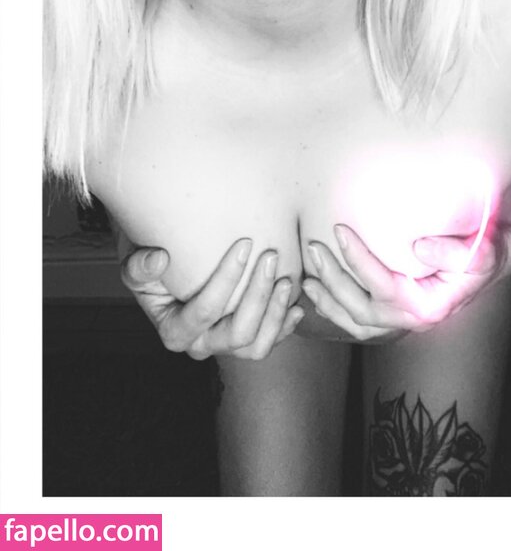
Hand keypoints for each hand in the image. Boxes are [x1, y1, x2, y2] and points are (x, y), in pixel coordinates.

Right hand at [119, 234, 303, 360]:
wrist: (163, 262)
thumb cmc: (150, 259)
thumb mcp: (134, 262)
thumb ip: (139, 266)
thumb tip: (159, 259)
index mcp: (174, 331)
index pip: (205, 311)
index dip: (227, 279)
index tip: (245, 243)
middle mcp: (201, 344)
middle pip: (238, 334)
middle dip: (258, 296)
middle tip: (271, 258)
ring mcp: (224, 344)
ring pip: (256, 346)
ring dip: (275, 315)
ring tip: (287, 281)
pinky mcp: (243, 338)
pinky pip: (268, 342)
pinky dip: (284, 327)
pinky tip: (298, 307)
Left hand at [302, 162, 510, 340]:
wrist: (492, 252)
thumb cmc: (484, 248)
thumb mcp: (482, 248)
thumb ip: (457, 250)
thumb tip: (419, 248)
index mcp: (430, 306)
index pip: (385, 288)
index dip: (358, 260)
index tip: (340, 229)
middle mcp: (413, 319)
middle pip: (362, 310)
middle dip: (333, 280)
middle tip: (313, 247)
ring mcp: (401, 319)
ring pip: (355, 322)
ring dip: (328, 300)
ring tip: (306, 275)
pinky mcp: (393, 311)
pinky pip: (358, 320)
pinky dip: (334, 309)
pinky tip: (316, 291)